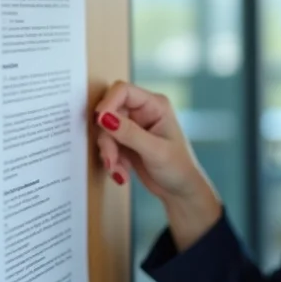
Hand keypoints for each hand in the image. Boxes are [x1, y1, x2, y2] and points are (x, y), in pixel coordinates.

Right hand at [94, 81, 222, 249]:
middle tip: (111, 160)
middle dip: (107, 138)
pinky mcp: (125, 141)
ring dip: (108, 153)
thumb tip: (104, 116)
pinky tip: (122, 174)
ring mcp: (133, 126)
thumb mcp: (154, 150)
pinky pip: (107, 145)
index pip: (123, 90)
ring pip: (105, 131)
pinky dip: (111, 161)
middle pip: (109, 112)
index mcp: (155, 105)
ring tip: (119, 172)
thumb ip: (129, 133)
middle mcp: (142, 111)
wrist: (180, 191)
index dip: (108, 103)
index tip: (100, 122)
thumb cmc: (178, 168)